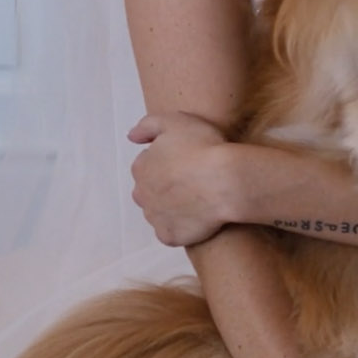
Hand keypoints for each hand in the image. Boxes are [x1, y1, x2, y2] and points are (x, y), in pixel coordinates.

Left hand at [128, 111, 238, 246]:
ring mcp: (155, 218)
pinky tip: (198, 217)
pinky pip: (170, 232)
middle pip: (149, 190)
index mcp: (141, 167)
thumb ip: (149, 125)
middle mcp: (142, 194)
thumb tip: (132, 137)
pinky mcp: (170, 236)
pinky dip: (180, 227)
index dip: (166, 161)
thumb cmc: (204, 147)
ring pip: (158, 212)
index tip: (186, 160)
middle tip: (191, 179)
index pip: (146, 164)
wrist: (226, 181)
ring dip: (171, 206)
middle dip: (164, 186)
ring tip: (198, 198)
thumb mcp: (176, 121)